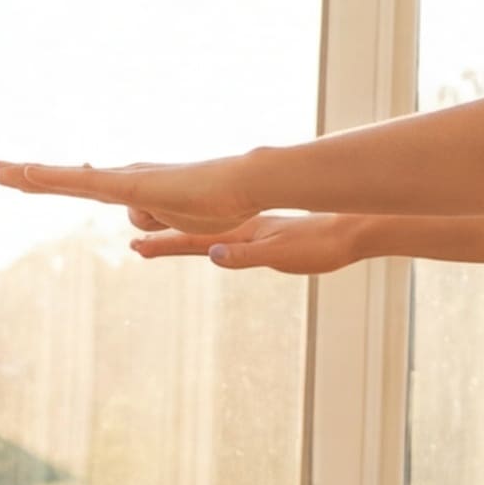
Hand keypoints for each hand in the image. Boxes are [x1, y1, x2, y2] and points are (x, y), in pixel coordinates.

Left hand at [0, 156, 262, 229]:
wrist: (240, 186)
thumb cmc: (217, 204)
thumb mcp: (177, 222)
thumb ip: (154, 220)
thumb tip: (132, 224)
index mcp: (132, 188)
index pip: (83, 185)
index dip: (52, 181)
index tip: (25, 177)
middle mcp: (122, 178)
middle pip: (65, 178)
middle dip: (29, 174)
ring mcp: (124, 179)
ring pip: (65, 178)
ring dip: (29, 174)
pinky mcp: (129, 183)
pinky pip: (81, 181)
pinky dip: (51, 177)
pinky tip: (26, 175)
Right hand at [128, 210, 372, 275]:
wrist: (350, 231)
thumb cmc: (321, 246)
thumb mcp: (282, 254)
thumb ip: (247, 255)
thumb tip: (213, 255)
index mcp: (241, 233)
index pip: (194, 240)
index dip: (164, 245)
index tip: (137, 246)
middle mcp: (242, 229)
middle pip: (193, 236)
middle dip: (162, 239)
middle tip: (133, 244)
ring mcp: (252, 231)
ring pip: (206, 233)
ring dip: (178, 237)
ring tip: (152, 239)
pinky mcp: (264, 235)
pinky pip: (223, 235)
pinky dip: (204, 235)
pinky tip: (200, 240)